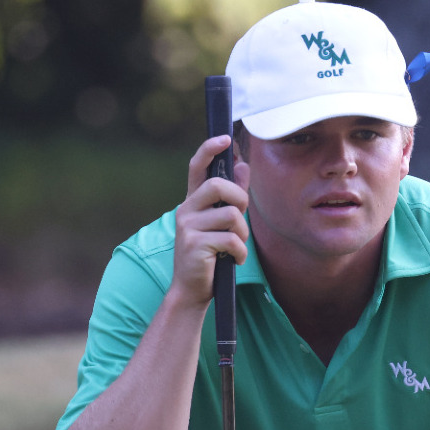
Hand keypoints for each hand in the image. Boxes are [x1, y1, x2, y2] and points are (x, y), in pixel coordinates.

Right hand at [170, 135, 250, 307]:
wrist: (192, 290)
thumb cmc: (209, 256)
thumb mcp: (220, 224)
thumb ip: (231, 196)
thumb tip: (243, 165)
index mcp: (192, 202)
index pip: (197, 167)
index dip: (209, 149)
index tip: (224, 138)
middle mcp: (186, 210)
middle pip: (219, 186)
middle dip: (240, 200)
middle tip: (240, 218)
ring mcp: (188, 227)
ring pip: (231, 216)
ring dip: (242, 235)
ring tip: (235, 248)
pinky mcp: (195, 245)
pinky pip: (231, 240)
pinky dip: (239, 253)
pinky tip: (232, 261)